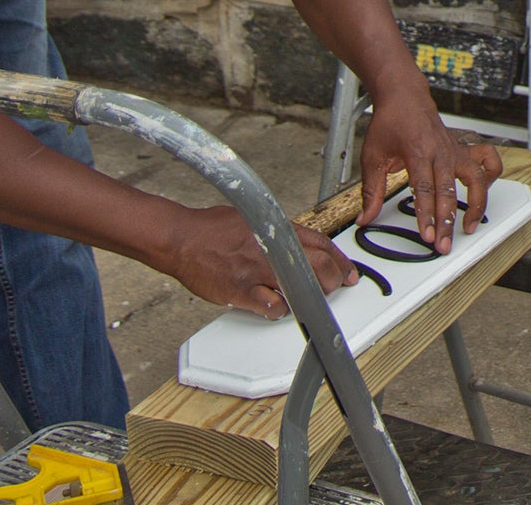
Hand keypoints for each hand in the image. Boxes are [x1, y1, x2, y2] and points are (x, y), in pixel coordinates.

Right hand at [160, 202, 358, 317]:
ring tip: (302, 300)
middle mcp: (273, 248)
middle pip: (321, 267)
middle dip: (334, 281)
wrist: (182, 238)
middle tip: (333, 288)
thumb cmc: (213, 228)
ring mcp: (258, 270)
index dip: (340, 261)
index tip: (348, 273)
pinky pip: (273, 307)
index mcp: (278, 227)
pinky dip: (278, 310)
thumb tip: (300, 246)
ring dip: (308, 299)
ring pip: (302, 289)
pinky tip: (273, 306)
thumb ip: (280, 232)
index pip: (322, 243)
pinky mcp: (242, 290)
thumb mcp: (255, 218)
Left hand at [356, 101, 504, 253]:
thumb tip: (366, 217)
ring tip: (470, 225)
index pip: (424, 189)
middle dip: (447, 221)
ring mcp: (455, 150)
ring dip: (476, 203)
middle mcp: (440, 151)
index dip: (427, 215)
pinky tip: (483, 192)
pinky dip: (491, 175)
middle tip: (444, 245)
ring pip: (476, 178)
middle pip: (448, 191)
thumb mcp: (372, 156)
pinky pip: (488, 160)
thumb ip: (371, 190)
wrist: (404, 97)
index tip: (428, 235)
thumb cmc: (389, 124)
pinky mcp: (463, 149)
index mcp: (417, 152)